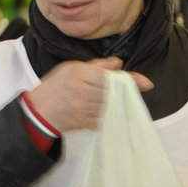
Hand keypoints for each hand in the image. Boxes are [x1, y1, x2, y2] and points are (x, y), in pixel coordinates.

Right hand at [24, 57, 153, 133]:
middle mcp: (84, 93)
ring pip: (113, 106)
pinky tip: (118, 110)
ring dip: (123, 103)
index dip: (130, 80)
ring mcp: (86, 110)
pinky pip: (107, 119)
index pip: (110, 77)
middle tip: (140, 88)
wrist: (40, 112)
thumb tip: (118, 63)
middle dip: (128, 91)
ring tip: (128, 99)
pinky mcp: (87, 123)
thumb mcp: (72, 68)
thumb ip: (97, 65)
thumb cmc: (56, 87)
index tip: (147, 83)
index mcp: (80, 75)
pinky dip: (115, 114)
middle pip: (114, 92)